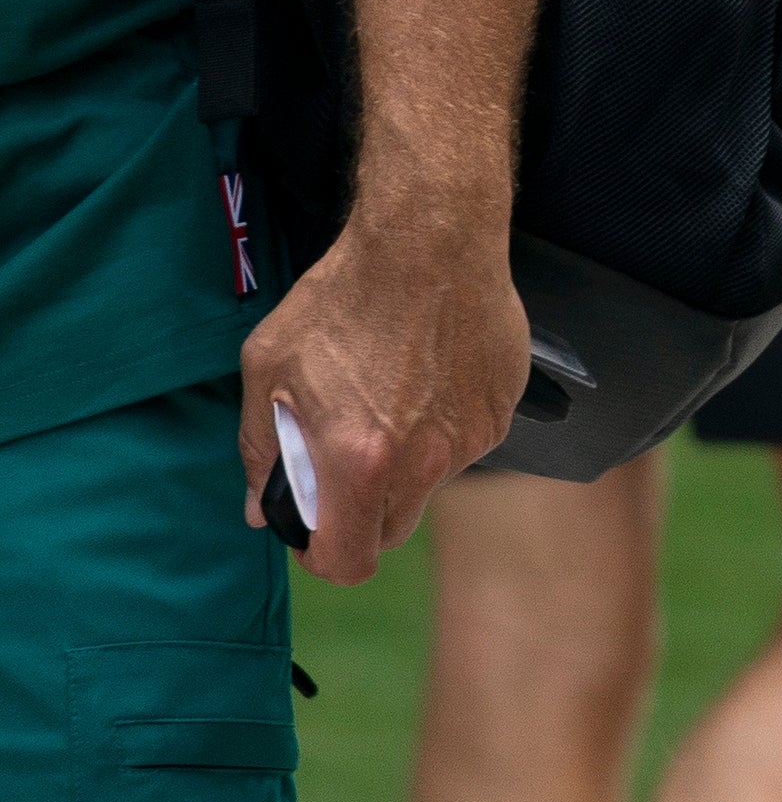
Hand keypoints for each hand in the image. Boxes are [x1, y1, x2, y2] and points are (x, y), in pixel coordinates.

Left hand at [240, 210, 525, 583]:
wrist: (430, 241)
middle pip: (392, 530)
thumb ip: (260, 449)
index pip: (347, 560)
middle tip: (342, 463)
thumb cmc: (344, 298)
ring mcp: (471, 437)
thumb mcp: (269, 368)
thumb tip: (263, 506)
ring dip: (403, 464)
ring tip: (389, 398)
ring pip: (428, 483)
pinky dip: (440, 427)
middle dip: (361, 513)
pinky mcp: (501, 409)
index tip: (311, 530)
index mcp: (359, 461)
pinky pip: (464, 443)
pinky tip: (425, 376)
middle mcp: (424, 461)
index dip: (321, 555)